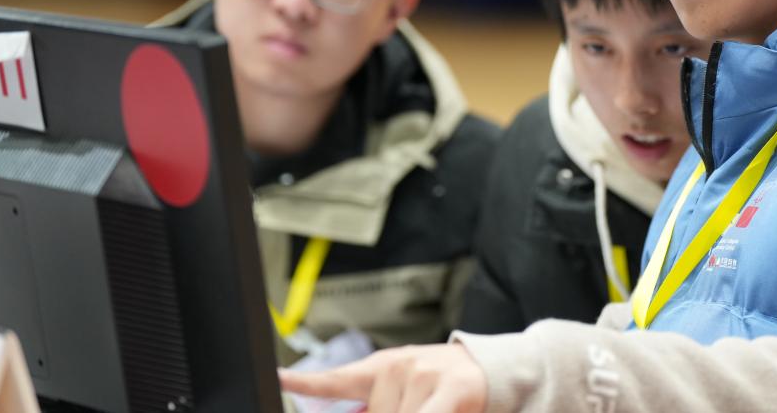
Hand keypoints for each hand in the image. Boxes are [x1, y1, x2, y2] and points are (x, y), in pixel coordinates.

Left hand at [279, 343, 487, 412]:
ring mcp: (422, 377)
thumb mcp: (404, 392)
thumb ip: (377, 404)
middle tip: (418, 405)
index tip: (278, 378)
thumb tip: (349, 406)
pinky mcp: (450, 391)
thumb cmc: (446, 390)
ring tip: (439, 408)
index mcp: (380, 369)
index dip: (305, 383)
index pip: (335, 381)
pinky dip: (408, 409)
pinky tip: (396, 399)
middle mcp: (397, 367)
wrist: (497, 370)